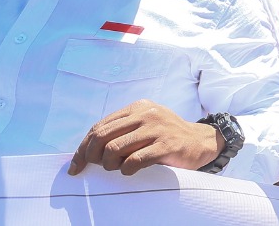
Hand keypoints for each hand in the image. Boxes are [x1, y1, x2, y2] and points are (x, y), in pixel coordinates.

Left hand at [68, 99, 222, 176]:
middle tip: (98, 167)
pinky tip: (131, 170)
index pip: (99, 127)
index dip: (83, 148)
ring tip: (117, 168)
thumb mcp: (145, 125)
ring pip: (114, 149)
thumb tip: (86, 151)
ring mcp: (157, 128)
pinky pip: (134, 160)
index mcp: (138, 107)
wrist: (202, 141)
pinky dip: (127, 170)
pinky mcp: (166, 145)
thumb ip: (122, 131)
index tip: (76, 166)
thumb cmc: (166, 137)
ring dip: (109, 165)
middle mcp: (146, 114)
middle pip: (102, 136)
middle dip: (92, 157)